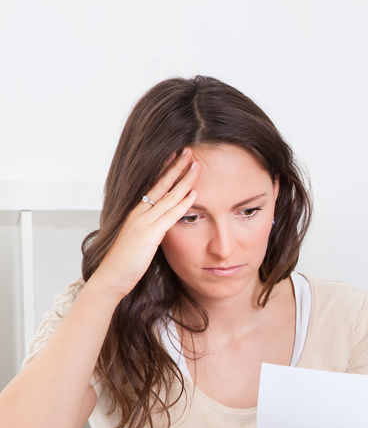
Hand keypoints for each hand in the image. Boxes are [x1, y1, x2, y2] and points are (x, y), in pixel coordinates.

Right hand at [92, 148, 198, 296]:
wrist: (112, 276)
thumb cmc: (125, 261)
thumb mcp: (139, 239)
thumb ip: (150, 228)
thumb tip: (161, 224)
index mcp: (136, 212)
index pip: (154, 186)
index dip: (166, 170)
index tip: (177, 156)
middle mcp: (139, 212)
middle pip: (161, 184)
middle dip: (176, 166)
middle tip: (188, 150)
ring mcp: (144, 222)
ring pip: (168, 196)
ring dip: (184, 180)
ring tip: (196, 165)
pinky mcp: (149, 234)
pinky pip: (170, 215)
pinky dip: (182, 203)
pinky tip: (193, 194)